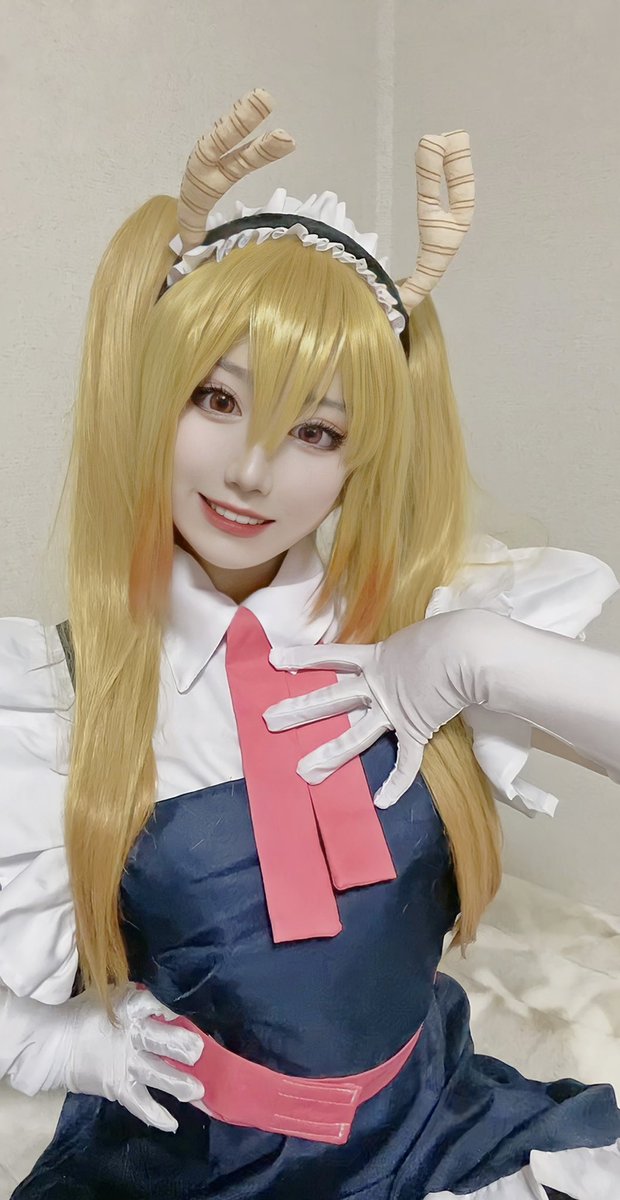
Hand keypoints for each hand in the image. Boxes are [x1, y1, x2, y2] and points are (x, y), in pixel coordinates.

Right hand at [3, 984, 204, 1132]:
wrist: (54, 1044)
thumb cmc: (83, 1015)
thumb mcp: (109, 996)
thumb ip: (134, 997)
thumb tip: (160, 1003)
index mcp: (128, 1009)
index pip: (152, 1005)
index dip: (169, 1010)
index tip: (181, 1015)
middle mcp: (131, 1036)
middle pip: (161, 1039)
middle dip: (182, 1045)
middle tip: (198, 1052)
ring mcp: (125, 1064)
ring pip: (157, 1074)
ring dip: (179, 1083)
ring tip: (198, 1092)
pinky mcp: (118, 1086)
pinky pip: (140, 1103)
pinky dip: (156, 1115)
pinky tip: (172, 1124)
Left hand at [264, 607, 619, 809]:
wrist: (467, 650)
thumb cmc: (451, 633)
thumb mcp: (423, 631)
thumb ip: (413, 643)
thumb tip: (423, 641)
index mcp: (377, 657)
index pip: (331, 657)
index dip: (302, 658)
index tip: (274, 660)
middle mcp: (378, 685)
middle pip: (329, 698)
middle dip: (298, 710)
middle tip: (268, 721)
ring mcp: (394, 710)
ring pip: (354, 736)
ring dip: (328, 754)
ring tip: (302, 771)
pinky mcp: (416, 730)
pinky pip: (405, 762)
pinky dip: (396, 783)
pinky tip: (381, 802)